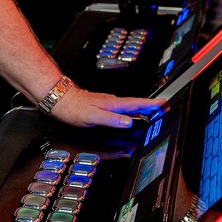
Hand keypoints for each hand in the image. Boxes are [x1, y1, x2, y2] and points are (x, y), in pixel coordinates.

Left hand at [49, 86, 165, 128]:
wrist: (58, 98)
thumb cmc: (72, 108)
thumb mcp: (92, 116)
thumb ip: (111, 119)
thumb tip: (129, 122)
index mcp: (112, 104)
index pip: (136, 104)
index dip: (150, 105)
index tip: (164, 104)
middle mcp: (111, 102)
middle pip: (135, 104)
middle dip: (150, 106)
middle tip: (164, 108)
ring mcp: (106, 103)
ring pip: (128, 106)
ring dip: (141, 109)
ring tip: (152, 113)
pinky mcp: (101, 105)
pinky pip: (120, 109)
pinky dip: (129, 111)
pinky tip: (128, 116)